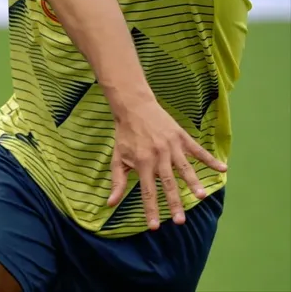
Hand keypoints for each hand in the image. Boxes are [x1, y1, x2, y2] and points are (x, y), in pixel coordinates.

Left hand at [108, 98, 227, 229]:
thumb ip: (117, 181)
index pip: (147, 191)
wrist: (134, 107)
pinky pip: (198, 150)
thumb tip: (110, 203)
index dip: (150, 209)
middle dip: (174, 203)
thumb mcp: (118, 158)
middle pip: (168, 184)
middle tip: (180, 221)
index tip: (154, 227)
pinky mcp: (181, 137)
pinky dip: (210, 160)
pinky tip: (223, 169)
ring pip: (185, 168)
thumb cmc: (125, 135)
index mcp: (142, 163)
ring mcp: (172, 147)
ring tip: (202, 196)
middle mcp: (158, 156)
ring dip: (193, 182)